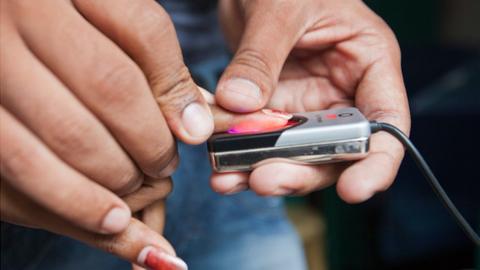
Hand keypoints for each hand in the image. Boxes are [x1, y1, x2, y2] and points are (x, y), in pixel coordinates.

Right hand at [1, 0, 213, 266]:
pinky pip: (21, 168)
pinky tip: (110, 218)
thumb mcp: (100, 21)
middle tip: (164, 164)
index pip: (143, 31)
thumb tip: (194, 124)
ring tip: (139, 189)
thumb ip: (149, 61)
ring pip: (68, 134)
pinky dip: (73, 201)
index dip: (175, 89)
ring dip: (119, 175)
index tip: (193, 131)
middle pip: (111, 86)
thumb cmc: (54, 25)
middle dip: (150, 139)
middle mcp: (20, 16)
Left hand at [212, 0, 409, 202]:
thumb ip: (260, 56)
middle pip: (336, 151)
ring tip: (231, 180)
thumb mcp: (280, 8)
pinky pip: (261, 144)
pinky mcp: (274, 112)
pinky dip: (241, 159)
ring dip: (265, 172)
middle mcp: (341, 94)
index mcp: (368, 64)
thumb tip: (238, 104)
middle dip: (303, 172)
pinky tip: (221, 170)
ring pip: (295, 156)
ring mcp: (306, 107)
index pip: (387, 122)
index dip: (377, 162)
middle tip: (265, 180)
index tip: (354, 190)